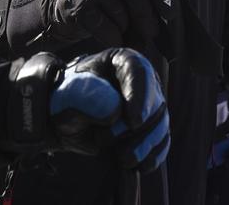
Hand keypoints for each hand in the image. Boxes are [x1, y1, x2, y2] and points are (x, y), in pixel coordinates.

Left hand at [7, 48, 169, 173]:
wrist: (66, 118)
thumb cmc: (66, 100)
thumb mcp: (68, 95)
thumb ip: (87, 97)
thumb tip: (115, 112)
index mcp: (121, 60)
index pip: (138, 70)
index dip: (140, 95)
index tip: (134, 121)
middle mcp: (142, 80)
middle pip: (154, 100)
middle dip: (137, 127)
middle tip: (107, 140)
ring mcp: (150, 104)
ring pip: (160, 123)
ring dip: (145, 144)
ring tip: (123, 159)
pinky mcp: (153, 127)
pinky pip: (162, 141)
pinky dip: (153, 155)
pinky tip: (141, 167)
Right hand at [43, 0, 177, 46]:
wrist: (62, 2)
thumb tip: (170, 11)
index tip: (170, 12)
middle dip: (146, 16)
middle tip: (152, 31)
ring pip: (120, 12)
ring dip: (127, 27)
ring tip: (125, 30)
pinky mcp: (78, 8)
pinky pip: (106, 28)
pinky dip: (115, 37)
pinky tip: (115, 38)